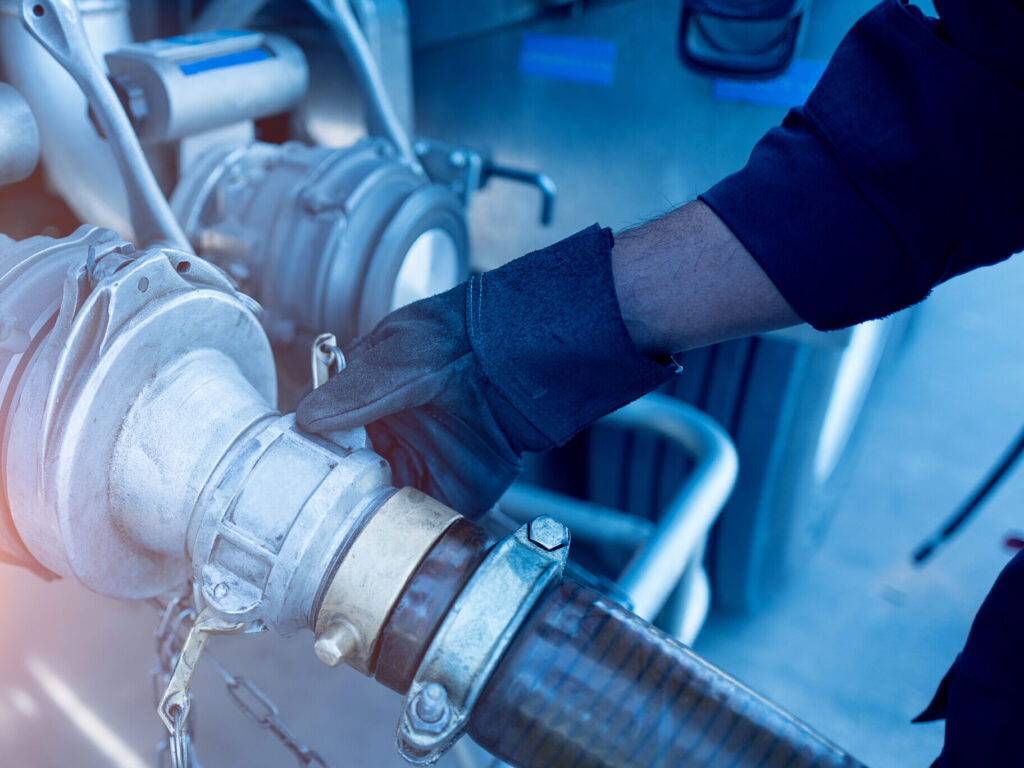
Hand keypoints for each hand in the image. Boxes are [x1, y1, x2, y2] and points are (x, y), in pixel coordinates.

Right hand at [297, 226, 674, 516]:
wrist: (516, 360)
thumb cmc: (456, 340)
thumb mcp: (396, 359)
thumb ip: (354, 392)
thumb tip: (305, 419)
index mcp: (364, 406)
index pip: (321, 439)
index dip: (307, 458)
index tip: (291, 474)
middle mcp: (388, 441)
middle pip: (343, 482)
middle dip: (330, 498)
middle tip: (314, 512)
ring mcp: (418, 469)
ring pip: (375, 509)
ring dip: (362, 522)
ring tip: (344, 532)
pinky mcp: (449, 493)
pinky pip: (419, 523)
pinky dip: (404, 536)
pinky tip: (387, 540)